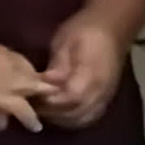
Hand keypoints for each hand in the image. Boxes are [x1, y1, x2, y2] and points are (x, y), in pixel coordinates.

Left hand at [36, 12, 127, 129]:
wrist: (114, 26)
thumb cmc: (86, 29)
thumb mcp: (66, 41)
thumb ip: (57, 65)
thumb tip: (45, 84)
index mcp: (92, 73)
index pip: (71, 98)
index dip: (50, 102)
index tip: (31, 97)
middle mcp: (102, 90)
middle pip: (75, 113)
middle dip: (51, 113)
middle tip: (31, 104)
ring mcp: (105, 96)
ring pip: (82, 119)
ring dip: (61, 118)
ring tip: (43, 108)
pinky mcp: (105, 98)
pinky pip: (89, 117)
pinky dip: (72, 119)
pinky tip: (59, 111)